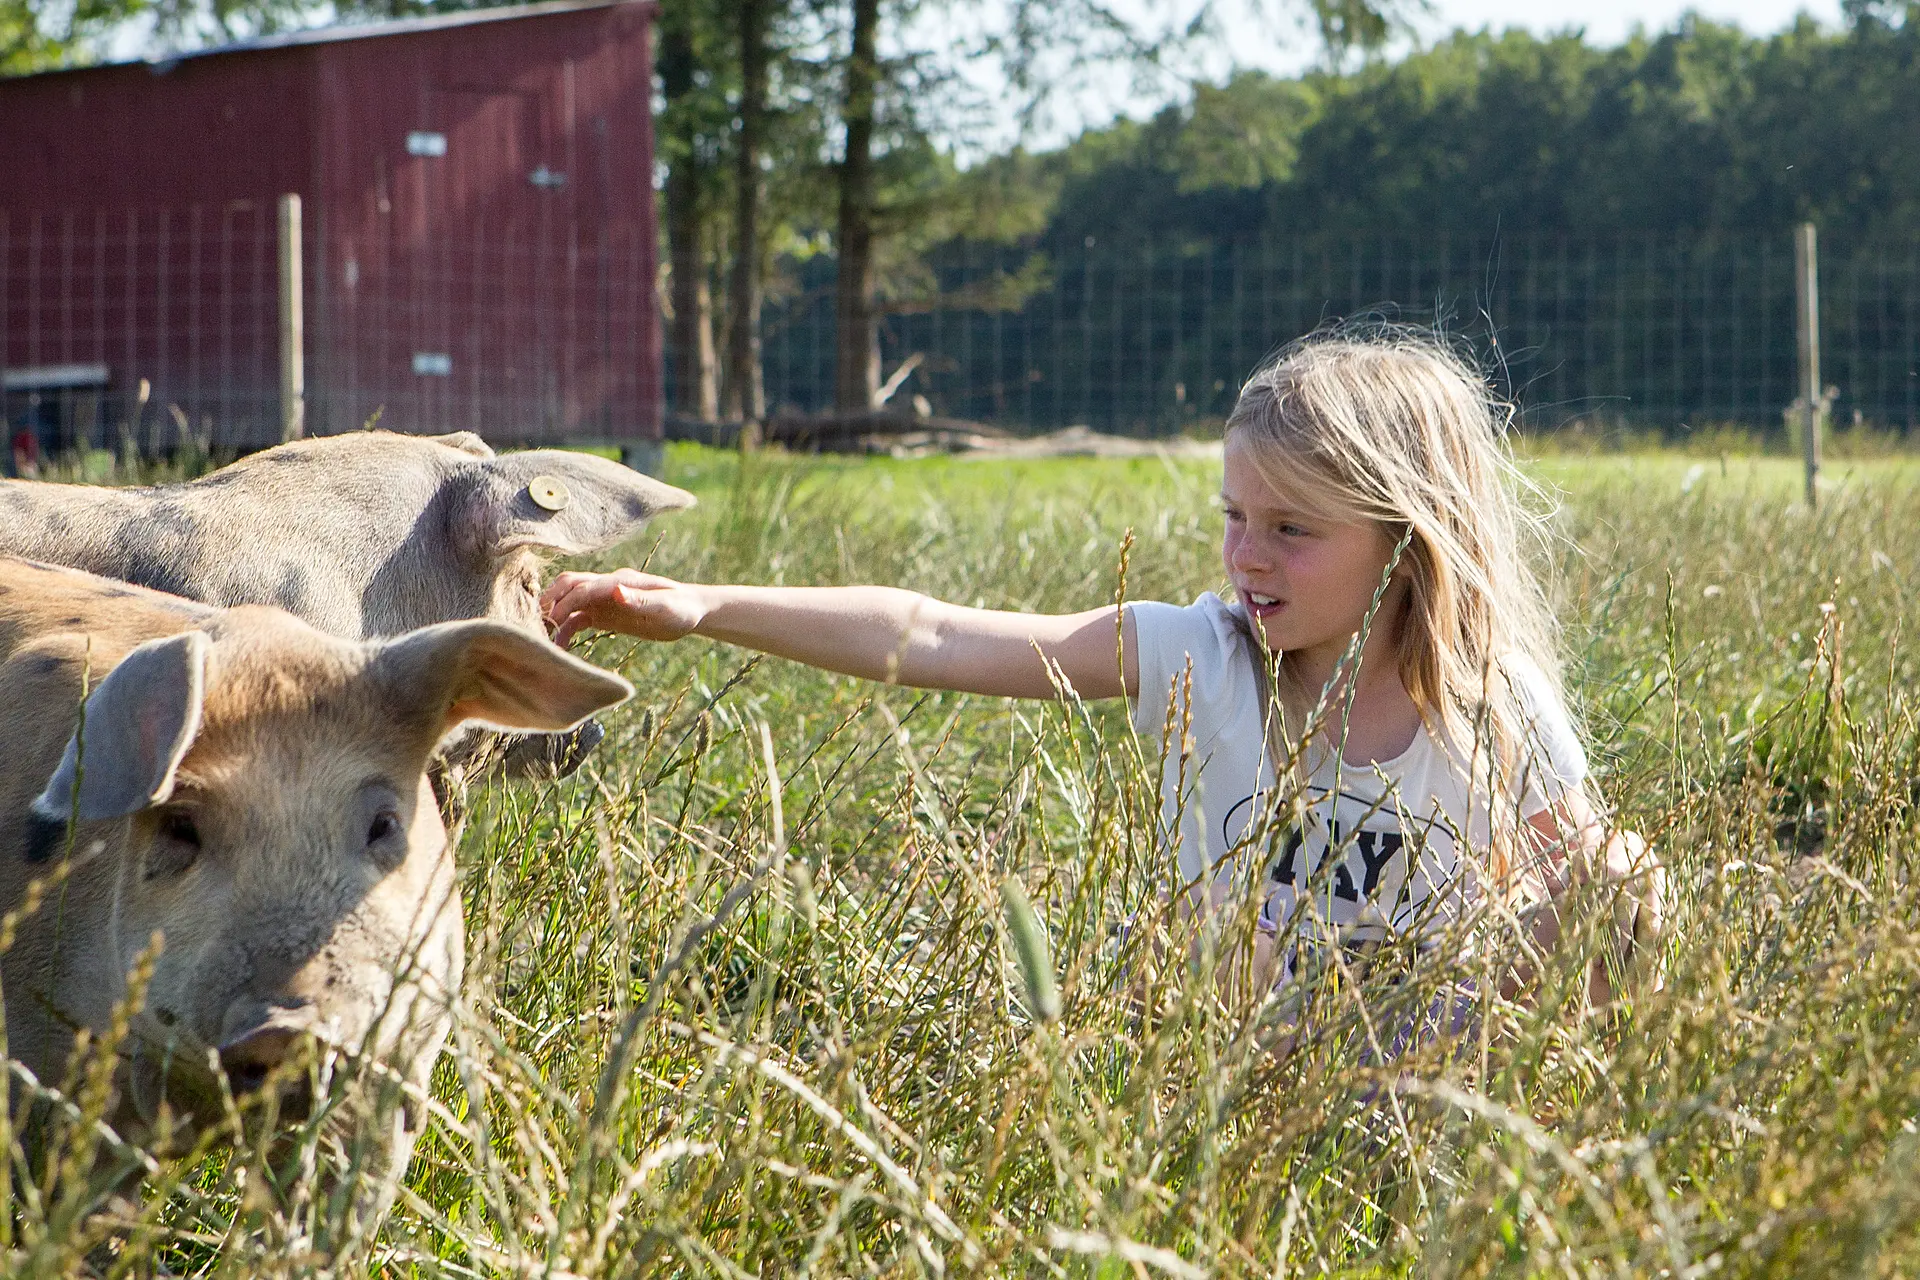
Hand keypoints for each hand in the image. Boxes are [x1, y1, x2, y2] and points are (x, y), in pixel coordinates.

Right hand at [540, 570, 708, 646]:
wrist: (691, 611)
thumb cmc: (681, 608)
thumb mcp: (665, 607)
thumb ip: (639, 600)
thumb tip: (615, 590)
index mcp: (620, 581)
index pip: (585, 587)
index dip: (566, 602)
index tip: (552, 620)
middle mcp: (608, 586)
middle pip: (569, 585)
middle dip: (550, 601)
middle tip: (535, 623)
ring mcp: (604, 599)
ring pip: (569, 601)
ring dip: (554, 615)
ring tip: (541, 637)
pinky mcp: (604, 613)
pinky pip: (578, 619)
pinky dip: (566, 630)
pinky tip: (559, 648)